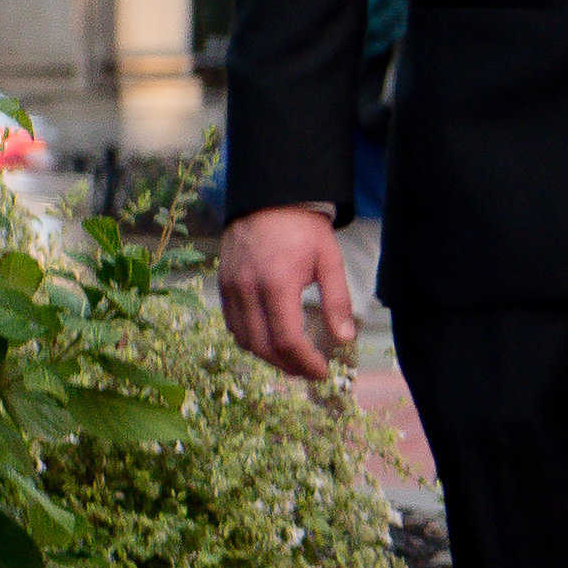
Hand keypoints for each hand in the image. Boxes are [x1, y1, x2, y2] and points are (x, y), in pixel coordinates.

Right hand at [217, 206, 357, 381]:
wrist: (269, 196)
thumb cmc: (303, 227)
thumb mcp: (329, 259)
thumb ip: (337, 301)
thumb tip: (344, 339)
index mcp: (276, 283)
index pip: (287, 339)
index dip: (305, 362)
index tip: (322, 372)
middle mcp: (247, 289)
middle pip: (262, 346)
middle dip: (287, 365)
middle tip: (308, 371)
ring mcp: (231, 287)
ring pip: (243, 339)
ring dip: (267, 356)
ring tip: (291, 361)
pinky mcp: (223, 284)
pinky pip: (232, 323)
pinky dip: (249, 339)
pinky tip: (268, 341)